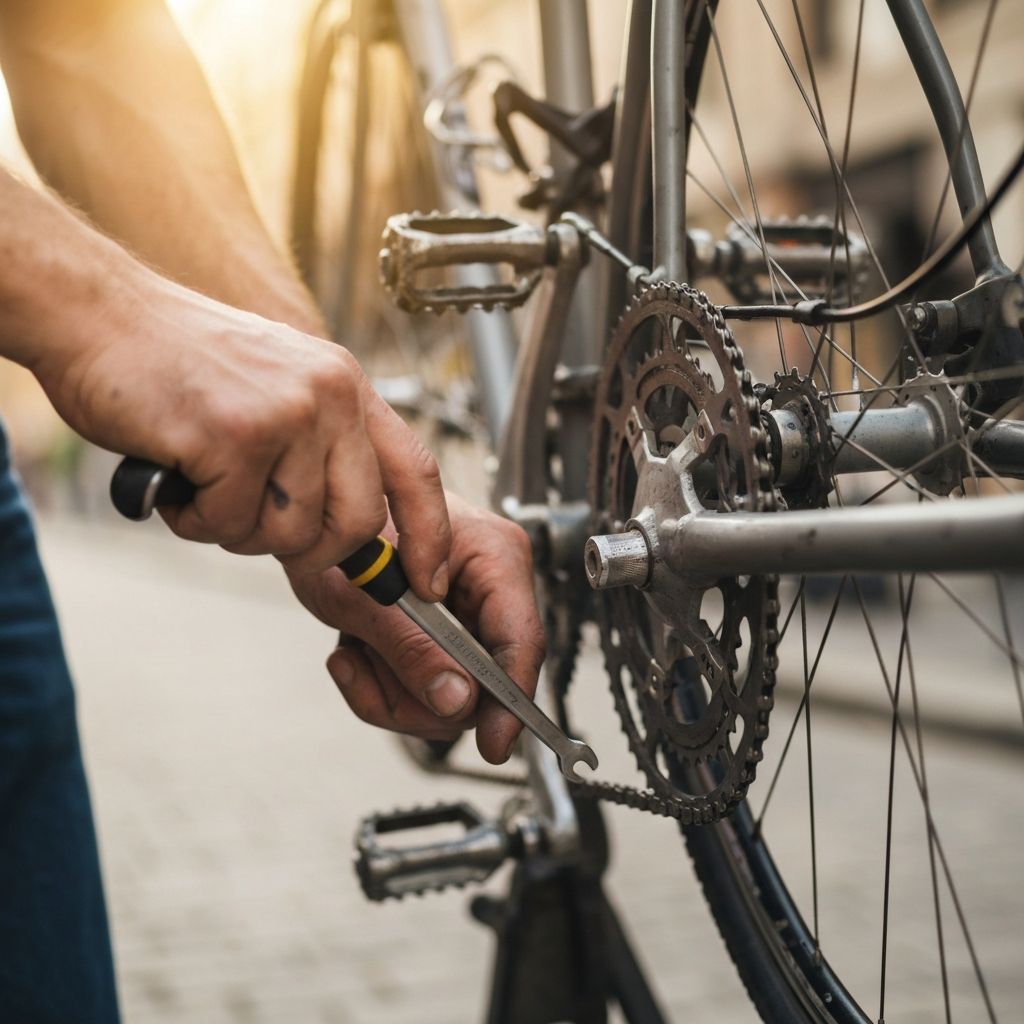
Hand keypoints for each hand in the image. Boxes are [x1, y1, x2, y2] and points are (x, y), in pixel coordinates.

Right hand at [33, 271, 450, 589]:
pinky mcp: (233, 436)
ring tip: (205, 483)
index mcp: (346, 386)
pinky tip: (176, 477)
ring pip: (290, 533)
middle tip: (259, 526)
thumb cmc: (179, 361)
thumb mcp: (278, 388)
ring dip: (239, 529)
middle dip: (311, 551)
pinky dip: (195, 520)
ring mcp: (284, 414)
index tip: (426, 581)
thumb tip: (353, 535)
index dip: (429, 535)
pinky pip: (229, 525)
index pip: (416, 470)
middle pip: (358, 522)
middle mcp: (329, 395)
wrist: (97, 313)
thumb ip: (320, 449)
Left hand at [287, 493, 546, 762]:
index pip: (521, 640)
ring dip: (391, 690)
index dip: (510, 697)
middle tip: (366, 668)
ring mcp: (469, 615)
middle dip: (419, 695)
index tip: (494, 743)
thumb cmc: (345, 525)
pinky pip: (426, 691)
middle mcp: (491, 587)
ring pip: (451, 697)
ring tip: (354, 650)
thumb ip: (411, 647)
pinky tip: (356, 651)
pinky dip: (381, 684)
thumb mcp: (363, 592)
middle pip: (484, 681)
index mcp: (494, 556)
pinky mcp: (445, 638)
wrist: (320, 512)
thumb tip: (456, 699)